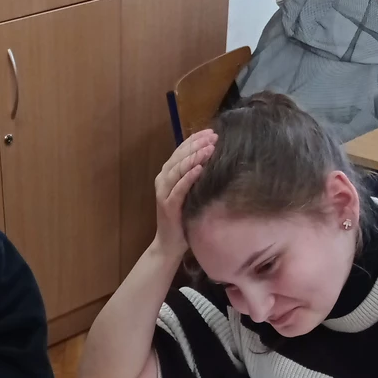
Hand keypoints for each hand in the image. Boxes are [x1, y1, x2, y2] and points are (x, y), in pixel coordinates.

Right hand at [153, 131, 217, 259]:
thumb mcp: (191, 193)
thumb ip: (195, 177)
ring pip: (177, 169)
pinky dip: (188, 177)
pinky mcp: (168, 207)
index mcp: (168, 175)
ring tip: (209, 149)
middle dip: (197, 144)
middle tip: (214, 137)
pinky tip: (200, 169)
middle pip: (179, 156)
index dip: (195, 139)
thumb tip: (214, 158)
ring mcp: (164, 193)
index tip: (212, 131)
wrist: (169, 245)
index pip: (181, 151)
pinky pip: (178, 189)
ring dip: (194, 157)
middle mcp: (163, 181)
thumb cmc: (183, 219)